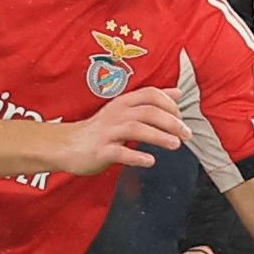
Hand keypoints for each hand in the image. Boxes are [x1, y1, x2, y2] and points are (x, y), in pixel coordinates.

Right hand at [60, 88, 187, 174]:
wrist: (66, 145)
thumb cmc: (100, 130)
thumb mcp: (125, 111)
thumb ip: (150, 102)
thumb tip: (177, 92)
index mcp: (123, 103)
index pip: (150, 94)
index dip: (169, 103)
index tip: (182, 117)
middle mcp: (116, 114)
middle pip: (147, 111)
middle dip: (170, 121)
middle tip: (187, 134)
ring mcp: (107, 132)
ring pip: (135, 128)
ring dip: (158, 136)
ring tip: (175, 144)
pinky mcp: (100, 151)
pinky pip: (119, 152)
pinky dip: (136, 156)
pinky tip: (150, 161)